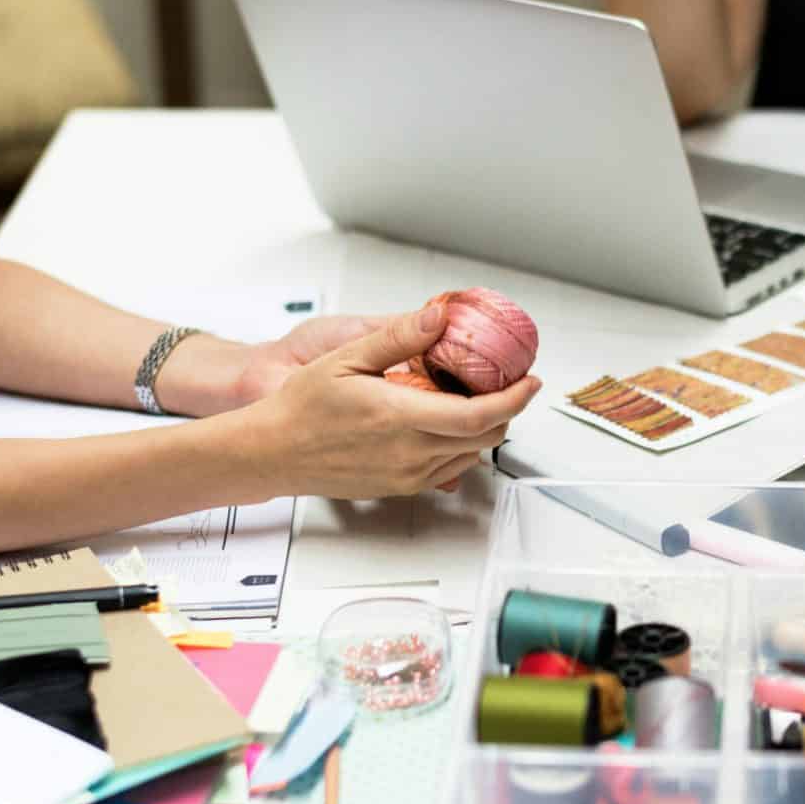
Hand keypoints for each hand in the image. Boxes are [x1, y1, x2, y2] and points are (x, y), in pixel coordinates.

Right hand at [247, 306, 540, 499]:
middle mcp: (409, 452)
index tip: (530, 381)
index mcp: (400, 417)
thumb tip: (438, 316)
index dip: (515, 399)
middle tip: (510, 384)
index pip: (480, 415)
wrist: (274, 451)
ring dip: (485, 429)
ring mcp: (407, 474)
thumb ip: (397, 337)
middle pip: (485, 437)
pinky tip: (448, 423)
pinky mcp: (401, 487)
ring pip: (470, 455)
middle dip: (507, 410)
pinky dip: (462, 446)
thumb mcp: (346, 357)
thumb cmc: (301, 407)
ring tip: (478, 400)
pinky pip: (448, 468)